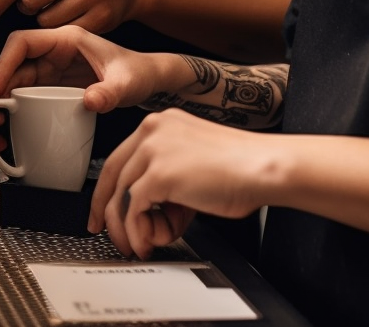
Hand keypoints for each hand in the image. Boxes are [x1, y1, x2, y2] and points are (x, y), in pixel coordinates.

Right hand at [0, 25, 169, 114]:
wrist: (149, 80)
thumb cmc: (138, 72)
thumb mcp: (127, 84)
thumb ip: (110, 93)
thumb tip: (90, 102)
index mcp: (67, 39)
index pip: (22, 42)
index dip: (3, 63)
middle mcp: (54, 52)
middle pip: (13, 64)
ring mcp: (52, 69)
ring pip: (15, 81)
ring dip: (0, 101)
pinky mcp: (54, 87)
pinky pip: (25, 95)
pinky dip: (13, 110)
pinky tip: (10, 128)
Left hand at [89, 109, 264, 257]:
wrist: (263, 167)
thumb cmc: (240, 168)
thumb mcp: (193, 163)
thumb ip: (167, 181)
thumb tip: (150, 214)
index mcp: (161, 123)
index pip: (122, 156)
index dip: (109, 187)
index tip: (105, 208)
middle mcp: (152, 130)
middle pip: (112, 173)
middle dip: (107, 210)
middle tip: (108, 233)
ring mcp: (153, 150)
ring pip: (120, 195)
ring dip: (128, 228)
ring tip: (142, 244)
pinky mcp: (158, 174)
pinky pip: (134, 210)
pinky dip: (139, 232)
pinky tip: (151, 242)